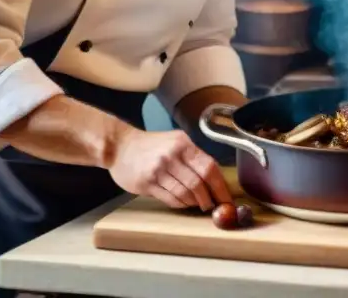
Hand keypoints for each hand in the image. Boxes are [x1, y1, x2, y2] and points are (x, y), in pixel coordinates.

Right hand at [108, 127, 230, 210]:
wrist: (121, 146)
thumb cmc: (152, 145)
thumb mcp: (175, 141)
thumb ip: (193, 157)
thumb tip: (215, 180)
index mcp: (183, 144)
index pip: (209, 167)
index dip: (220, 186)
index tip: (226, 198)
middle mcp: (172, 156)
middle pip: (198, 182)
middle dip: (209, 198)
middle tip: (212, 206)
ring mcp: (158, 170)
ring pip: (184, 193)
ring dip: (194, 202)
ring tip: (197, 204)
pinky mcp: (147, 183)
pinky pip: (170, 199)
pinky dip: (180, 204)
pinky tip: (182, 202)